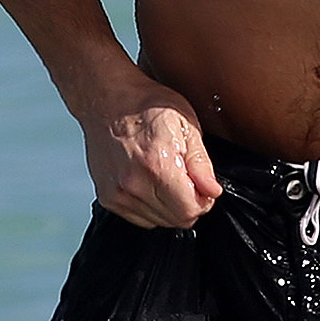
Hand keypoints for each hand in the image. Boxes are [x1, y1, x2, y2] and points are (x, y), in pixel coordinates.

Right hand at [80, 75, 222, 228]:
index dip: (204, 200)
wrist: (107, 98)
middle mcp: (134, 184)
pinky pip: (139, 218)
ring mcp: (117, 193)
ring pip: (158, 222)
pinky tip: (150, 182)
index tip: (204, 186)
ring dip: (169, 206)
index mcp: (157, 165)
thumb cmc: (147, 105)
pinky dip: (150, 207)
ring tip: (166, 176)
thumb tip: (212, 191)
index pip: (190, 210)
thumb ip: (201, 164)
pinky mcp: (107, 197)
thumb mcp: (186, 125)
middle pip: (176, 220)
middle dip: (189, 204)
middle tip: (187, 179)